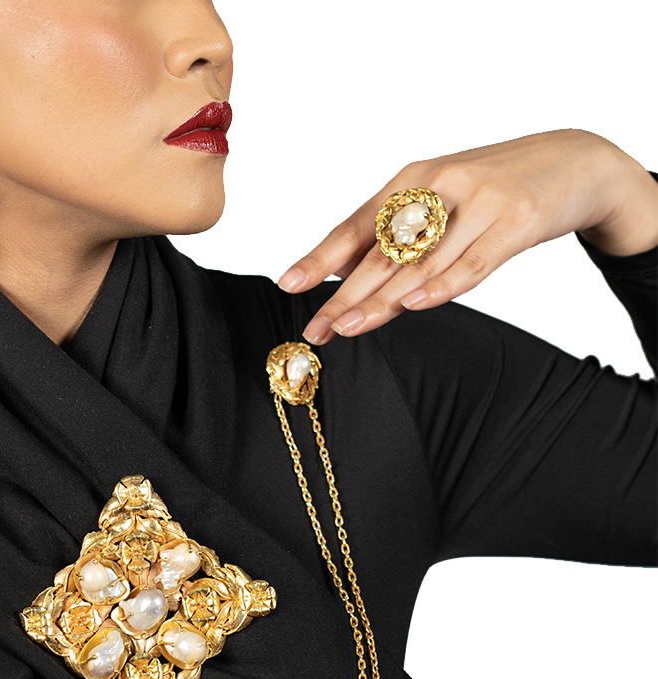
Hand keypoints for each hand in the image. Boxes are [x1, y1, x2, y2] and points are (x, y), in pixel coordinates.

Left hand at [279, 129, 657, 344]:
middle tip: (315, 328)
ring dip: (382, 300)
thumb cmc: (496, 187)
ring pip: (422, 263)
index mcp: (413, 177)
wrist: (578, 161)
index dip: (320, 257)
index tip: (289, 285)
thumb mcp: (441, 196)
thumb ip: (397, 229)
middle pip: (383, 251)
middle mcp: (439, 184)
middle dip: (343, 294)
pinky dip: (443, 286)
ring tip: (348, 328)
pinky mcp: (517, 219)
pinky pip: (474, 262)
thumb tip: (340, 268)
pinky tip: (414, 306)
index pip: (357, 224)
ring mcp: (479, 201)